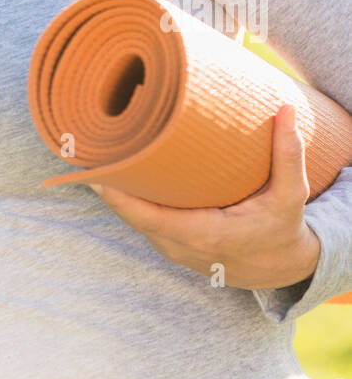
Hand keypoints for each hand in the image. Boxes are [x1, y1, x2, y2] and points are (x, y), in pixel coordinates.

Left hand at [88, 103, 321, 290]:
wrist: (281, 268)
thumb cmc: (282, 228)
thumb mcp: (291, 196)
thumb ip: (288, 154)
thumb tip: (287, 110)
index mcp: (204, 235)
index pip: (146, 217)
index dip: (117, 196)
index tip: (94, 170)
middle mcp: (180, 246)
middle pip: (130, 214)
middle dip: (107, 183)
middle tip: (88, 144)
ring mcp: (173, 248)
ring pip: (132, 217)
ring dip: (114, 190)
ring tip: (97, 151)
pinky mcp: (171, 244)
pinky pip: (140, 220)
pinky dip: (126, 199)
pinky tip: (115, 172)